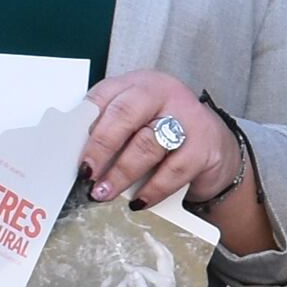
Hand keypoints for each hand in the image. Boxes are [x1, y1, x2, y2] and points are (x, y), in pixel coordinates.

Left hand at [84, 69, 266, 245]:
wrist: (215, 147)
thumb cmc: (166, 134)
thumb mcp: (138, 122)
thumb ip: (111, 130)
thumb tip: (79, 158)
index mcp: (139, 84)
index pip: (104, 96)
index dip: (84, 125)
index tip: (70, 150)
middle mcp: (164, 93)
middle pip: (125, 114)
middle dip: (100, 147)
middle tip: (86, 173)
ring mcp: (187, 117)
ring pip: (147, 144)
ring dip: (121, 173)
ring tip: (103, 192)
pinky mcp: (204, 146)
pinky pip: (173, 170)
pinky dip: (152, 189)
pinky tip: (138, 201)